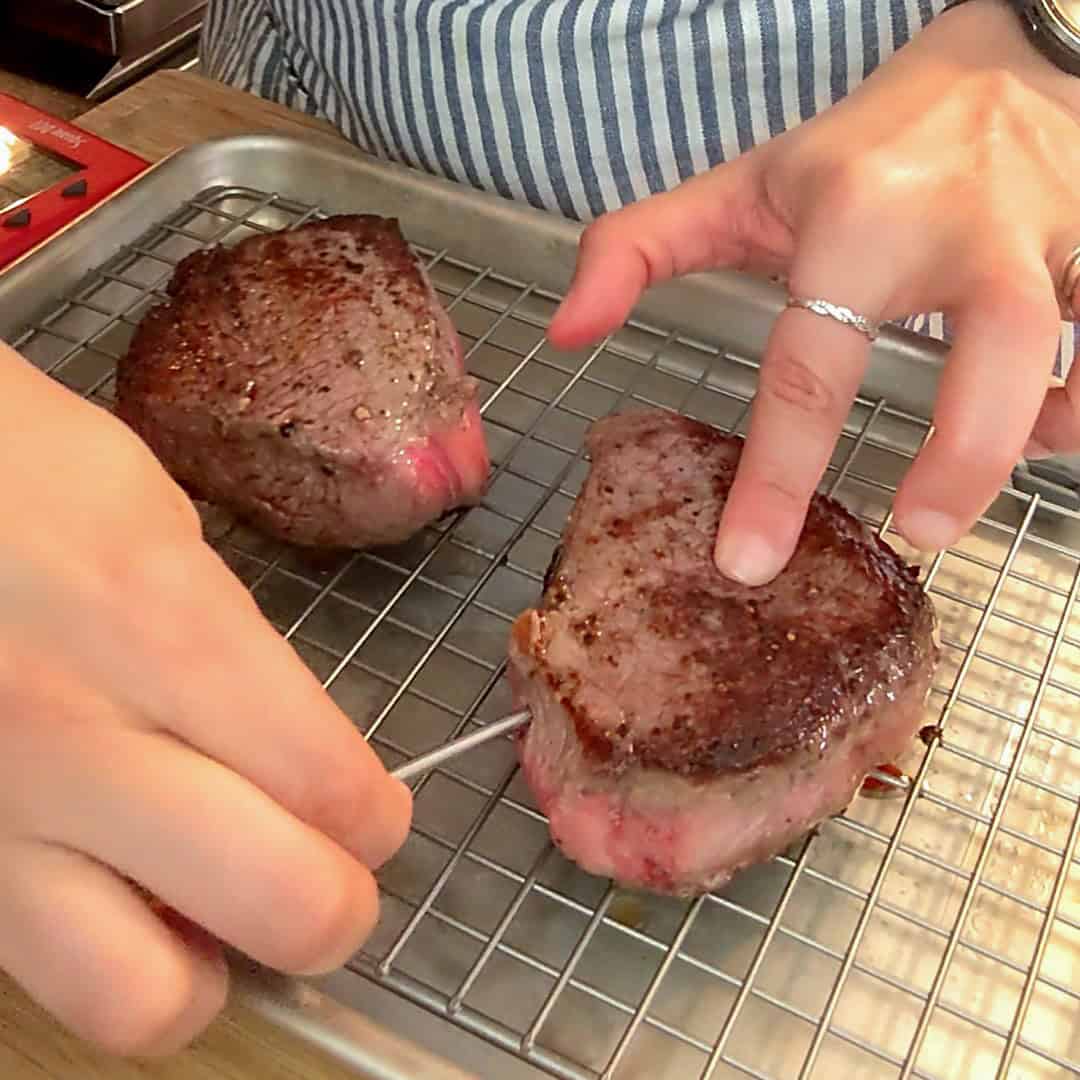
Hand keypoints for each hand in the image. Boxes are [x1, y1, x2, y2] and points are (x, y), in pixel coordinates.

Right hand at [0, 342, 410, 1054]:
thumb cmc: (18, 473)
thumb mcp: (155, 524)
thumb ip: (232, 645)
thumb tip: (290, 746)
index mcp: (165, 628)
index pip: (328, 786)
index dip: (377, 820)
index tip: (375, 815)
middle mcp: (80, 738)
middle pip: (277, 904)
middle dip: (334, 910)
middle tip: (325, 877)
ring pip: (137, 996)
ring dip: (208, 972)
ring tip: (211, 914)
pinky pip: (41, 968)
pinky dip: (104, 954)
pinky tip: (114, 890)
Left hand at [548, 0, 1079, 584]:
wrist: (1001, 63)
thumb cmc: (859, 151)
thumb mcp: (739, 189)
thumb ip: (638, 250)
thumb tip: (565, 333)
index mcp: (858, 219)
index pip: (808, 363)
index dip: (776, 475)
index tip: (748, 563)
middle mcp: (965, 225)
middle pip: (994, 349)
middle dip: (965, 456)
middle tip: (923, 534)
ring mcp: (1053, 233)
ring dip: (1047, 426)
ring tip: (1010, 462)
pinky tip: (1047, 418)